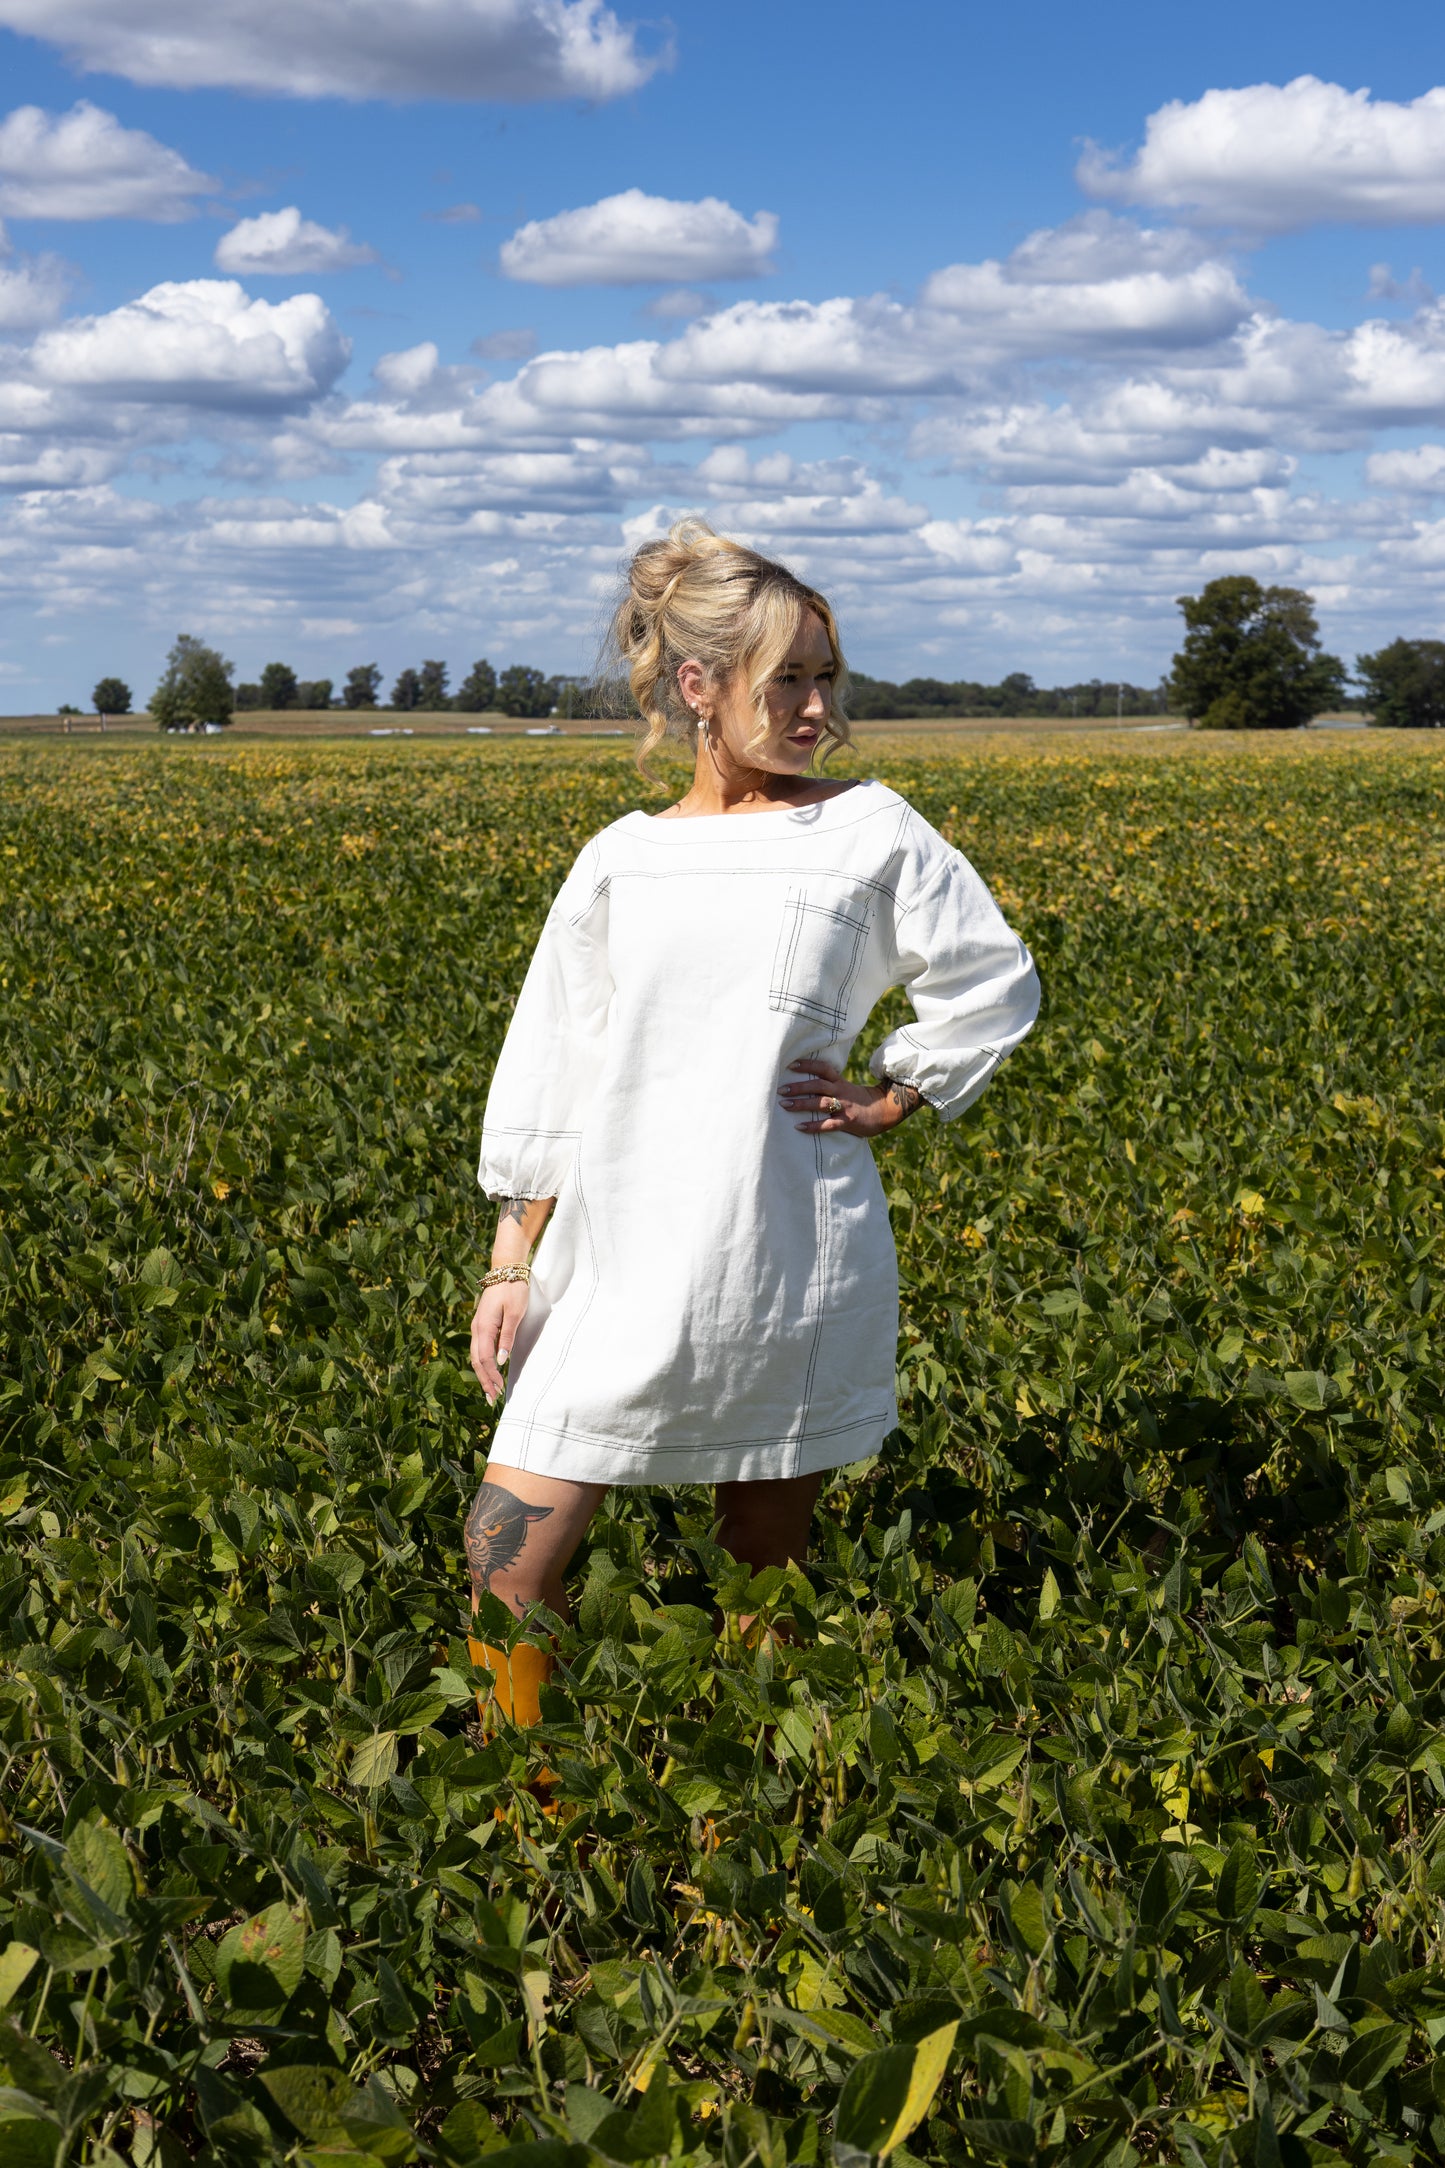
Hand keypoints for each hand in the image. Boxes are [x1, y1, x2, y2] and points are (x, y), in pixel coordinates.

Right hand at [470, 1279, 529, 1402]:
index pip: (485, 1359)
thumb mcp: (514, 1314)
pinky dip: (483, 1362)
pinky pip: (479, 1348)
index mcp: (483, 1327)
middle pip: (476, 1360)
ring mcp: (477, 1326)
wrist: (506, 1270)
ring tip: (490, 1389)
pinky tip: (489, 1370)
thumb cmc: (513, 1291)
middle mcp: (476, 1329)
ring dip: (483, 1373)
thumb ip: (507, 1337)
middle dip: (484, 1380)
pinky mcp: (482, 1324)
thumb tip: (501, 1361)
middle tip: (492, 1399)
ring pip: (476, 1355)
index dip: (491, 1376)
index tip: (499, 1390)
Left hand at [778, 1057, 922, 1136]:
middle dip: (798, 1086)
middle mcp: (841, 1092)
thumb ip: (830, 1084)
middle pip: (817, 1085)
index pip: (823, 1069)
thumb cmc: (860, 1100)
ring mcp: (844, 1107)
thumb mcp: (846, 1087)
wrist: (885, 1111)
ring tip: (784, 1105)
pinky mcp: (848, 1122)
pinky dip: (813, 1126)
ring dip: (801, 1104)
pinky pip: (828, 1124)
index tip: (791, 1064)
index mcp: (840, 1082)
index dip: (807, 1065)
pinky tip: (799, 1127)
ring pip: (821, 1103)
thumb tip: (806, 1081)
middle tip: (780, 1089)